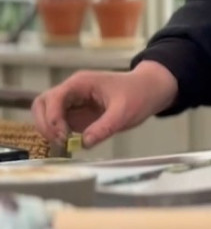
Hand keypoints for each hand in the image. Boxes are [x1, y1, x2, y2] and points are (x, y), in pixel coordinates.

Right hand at [31, 61, 178, 148]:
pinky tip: (70, 144)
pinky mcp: (77, 114)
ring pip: (46, 113)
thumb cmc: (139, 95)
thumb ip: (105, 127)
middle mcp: (72, 91)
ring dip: (49, 129)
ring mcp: (73, 102)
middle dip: (45, 124)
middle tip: (60, 142)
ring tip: (65, 144)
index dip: (52, 118)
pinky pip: (58, 123)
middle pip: (42, 104)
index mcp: (81, 83)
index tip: (63, 135)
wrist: (151, 90)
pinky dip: (58, 134)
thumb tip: (84, 143)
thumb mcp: (125, 112)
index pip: (53, 98)